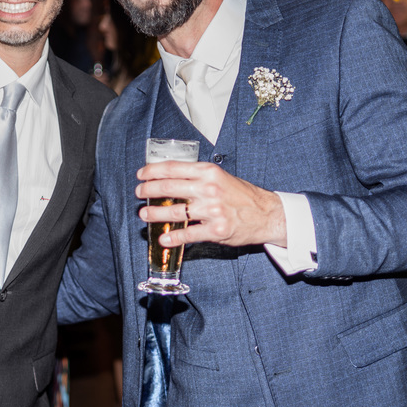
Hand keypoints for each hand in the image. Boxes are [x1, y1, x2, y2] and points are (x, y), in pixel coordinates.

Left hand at [136, 161, 285, 247]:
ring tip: (144, 215)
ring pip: (175, 211)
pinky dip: (173, 238)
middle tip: (139, 194)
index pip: (173, 168)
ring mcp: (213, 210)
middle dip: (148, 191)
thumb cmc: (242, 196)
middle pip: (169, 187)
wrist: (267, 214)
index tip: (141, 175)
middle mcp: (209, 189)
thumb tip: (170, 178)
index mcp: (209, 172)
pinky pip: (188, 234)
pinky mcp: (216, 230)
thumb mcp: (220, 177)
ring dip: (155, 214)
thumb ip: (197, 176)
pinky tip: (164, 238)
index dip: (152, 171)